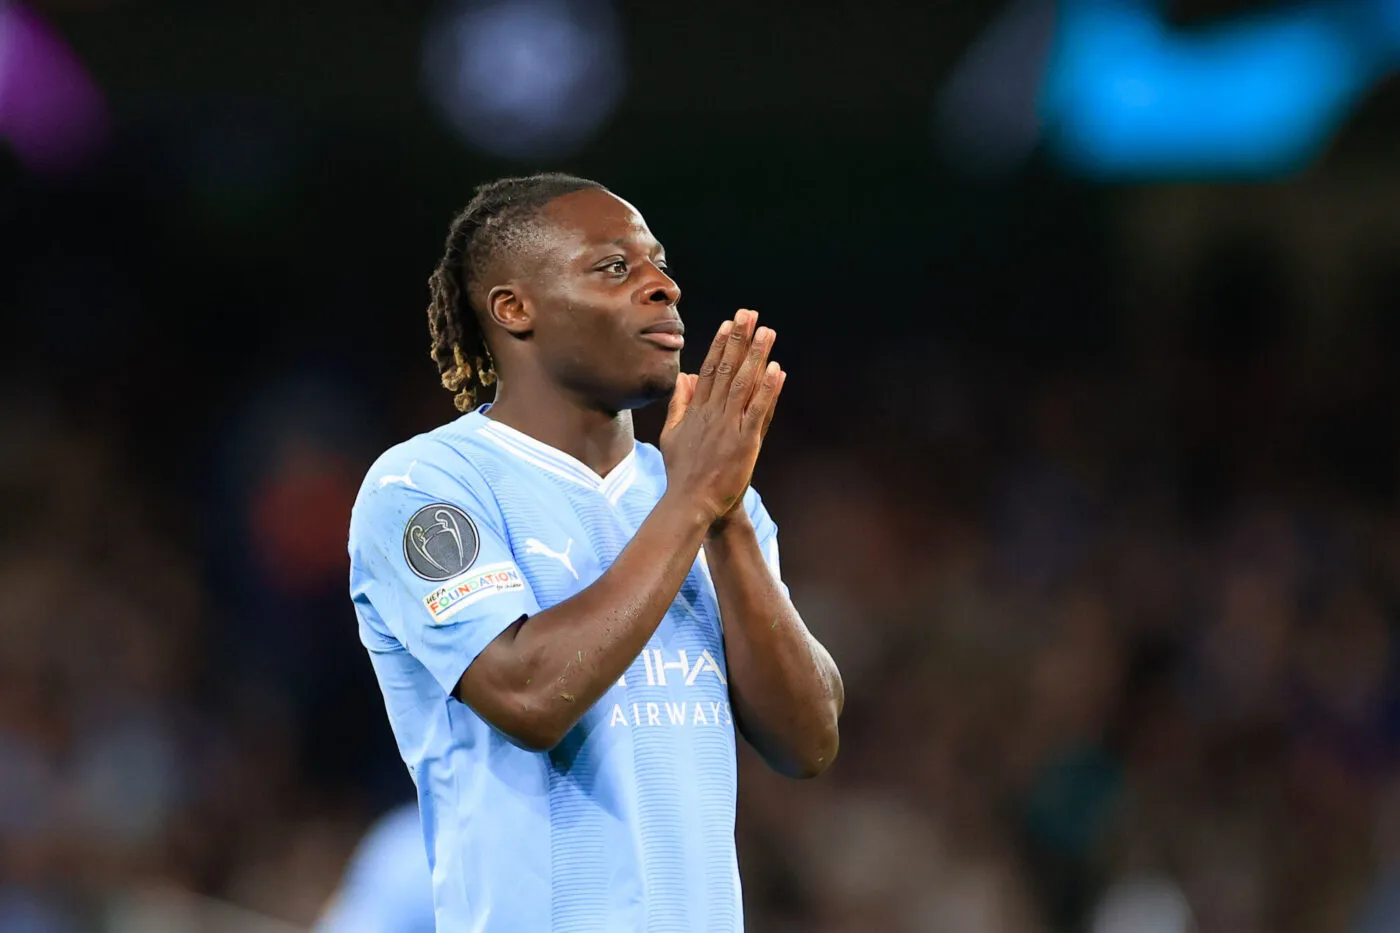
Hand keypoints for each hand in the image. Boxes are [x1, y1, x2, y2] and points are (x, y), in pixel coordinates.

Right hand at [659, 309, 785, 522]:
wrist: (691, 502)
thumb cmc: (682, 472)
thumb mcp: (672, 435)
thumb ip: (679, 405)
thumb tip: (684, 379)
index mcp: (696, 411)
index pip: (709, 369)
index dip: (721, 345)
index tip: (729, 324)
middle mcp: (712, 413)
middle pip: (727, 369)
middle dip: (739, 339)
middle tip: (749, 314)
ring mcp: (729, 426)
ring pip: (744, 383)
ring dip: (756, 356)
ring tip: (767, 332)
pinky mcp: (744, 441)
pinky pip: (758, 410)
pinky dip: (768, 389)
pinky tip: (777, 370)